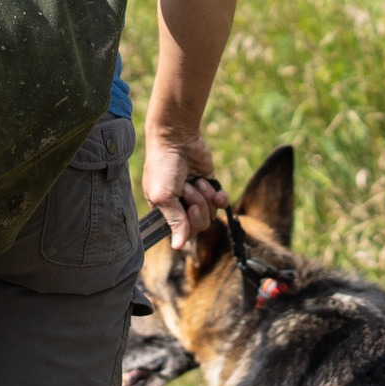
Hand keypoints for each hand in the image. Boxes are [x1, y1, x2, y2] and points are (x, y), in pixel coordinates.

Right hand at [142, 127, 227, 249]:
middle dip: (198, 207)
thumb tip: (178, 247)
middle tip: (189, 190)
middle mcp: (180, 206)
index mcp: (164, 210)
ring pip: (211, 214)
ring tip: (196, 182)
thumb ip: (174, 222)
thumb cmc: (164, 166)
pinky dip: (219, 197)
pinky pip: (220, 203)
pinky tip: (213, 189)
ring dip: (205, 197)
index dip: (190, 224)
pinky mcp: (209, 186)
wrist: (177, 138)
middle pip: (200, 225)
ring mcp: (196, 196)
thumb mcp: (163, 196)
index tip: (188, 209)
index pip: (182, 233)